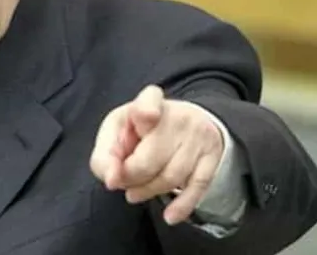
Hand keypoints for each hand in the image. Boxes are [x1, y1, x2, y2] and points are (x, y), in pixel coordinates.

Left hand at [89, 85, 224, 224]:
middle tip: (120, 182)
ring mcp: (198, 137)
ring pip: (170, 176)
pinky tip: (169, 216)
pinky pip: (197, 186)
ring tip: (134, 193)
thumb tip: (111, 180)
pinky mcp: (211, 157)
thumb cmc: (141, 130)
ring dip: (147, 191)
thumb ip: (105, 154)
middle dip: (130, 176)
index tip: (145, 117)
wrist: (185, 123)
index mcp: (148, 101)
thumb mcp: (117, 131)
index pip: (149, 100)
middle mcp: (177, 115)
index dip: (146, 110)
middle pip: (150, 157)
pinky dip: (182, 205)